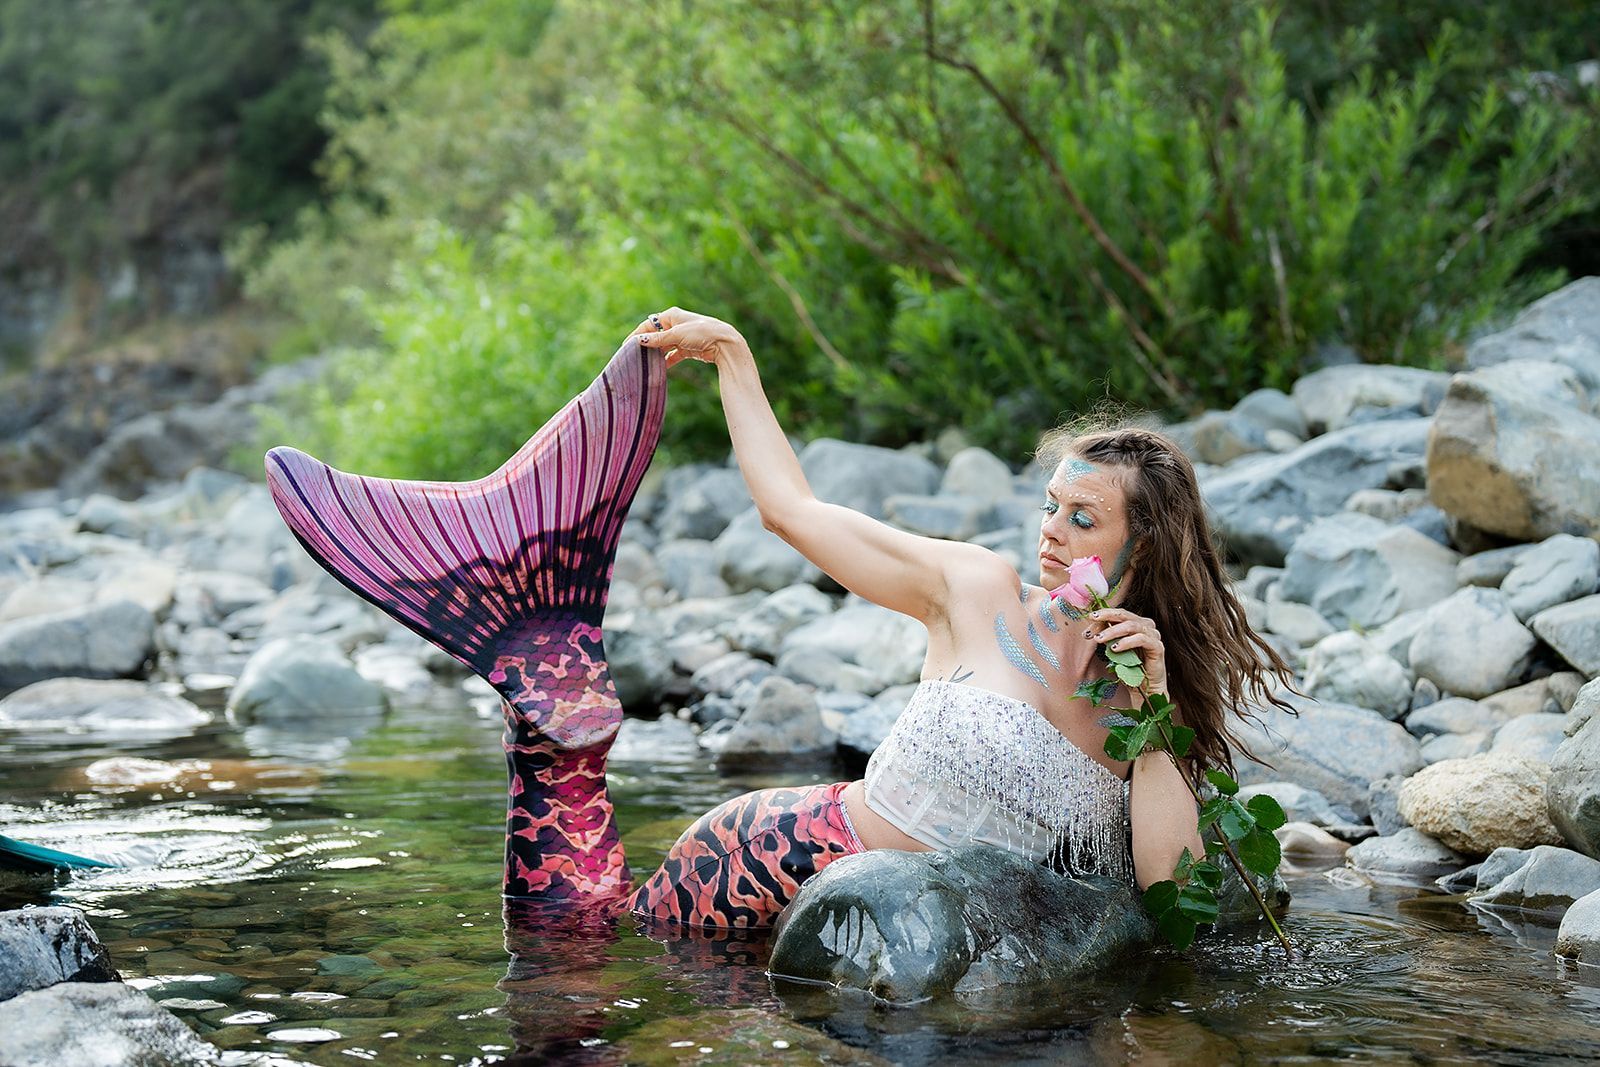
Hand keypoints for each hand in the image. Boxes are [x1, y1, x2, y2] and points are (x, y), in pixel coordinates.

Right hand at [630, 307, 746, 368]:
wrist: (724, 344)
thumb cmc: (702, 333)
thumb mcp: (677, 335)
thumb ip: (658, 339)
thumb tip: (639, 340)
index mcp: (671, 315)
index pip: (649, 324)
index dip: (637, 335)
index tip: (626, 346)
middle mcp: (675, 324)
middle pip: (655, 335)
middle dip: (646, 346)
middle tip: (633, 357)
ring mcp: (682, 337)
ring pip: (664, 346)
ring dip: (655, 354)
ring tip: (644, 364)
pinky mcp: (688, 348)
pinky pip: (673, 355)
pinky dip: (666, 361)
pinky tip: (659, 368)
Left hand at [1084, 607, 1167, 695]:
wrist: (1144, 689)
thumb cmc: (1129, 669)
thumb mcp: (1114, 650)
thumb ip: (1107, 639)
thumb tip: (1089, 631)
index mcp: (1136, 623)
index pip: (1118, 614)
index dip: (1103, 614)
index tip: (1088, 619)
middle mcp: (1146, 626)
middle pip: (1124, 615)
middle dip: (1106, 616)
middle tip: (1092, 619)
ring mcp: (1153, 635)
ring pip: (1131, 626)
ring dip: (1112, 631)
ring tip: (1099, 639)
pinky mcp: (1158, 647)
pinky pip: (1141, 639)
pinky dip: (1126, 642)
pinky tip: (1115, 648)